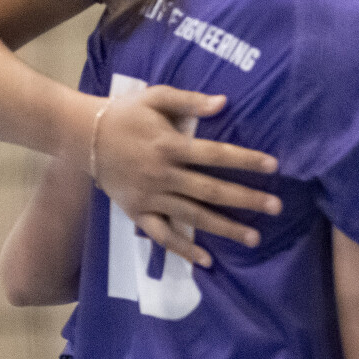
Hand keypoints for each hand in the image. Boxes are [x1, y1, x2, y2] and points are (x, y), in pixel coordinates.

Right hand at [91, 85, 281, 266]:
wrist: (83, 136)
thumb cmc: (124, 114)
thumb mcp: (155, 97)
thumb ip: (189, 100)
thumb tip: (223, 103)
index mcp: (170, 145)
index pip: (215, 155)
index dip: (245, 160)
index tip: (273, 166)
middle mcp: (163, 174)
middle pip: (211, 190)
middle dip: (245, 199)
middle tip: (276, 207)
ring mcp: (150, 197)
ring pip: (193, 216)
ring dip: (224, 228)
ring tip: (254, 238)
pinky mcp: (138, 213)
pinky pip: (162, 236)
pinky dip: (184, 249)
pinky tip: (207, 260)